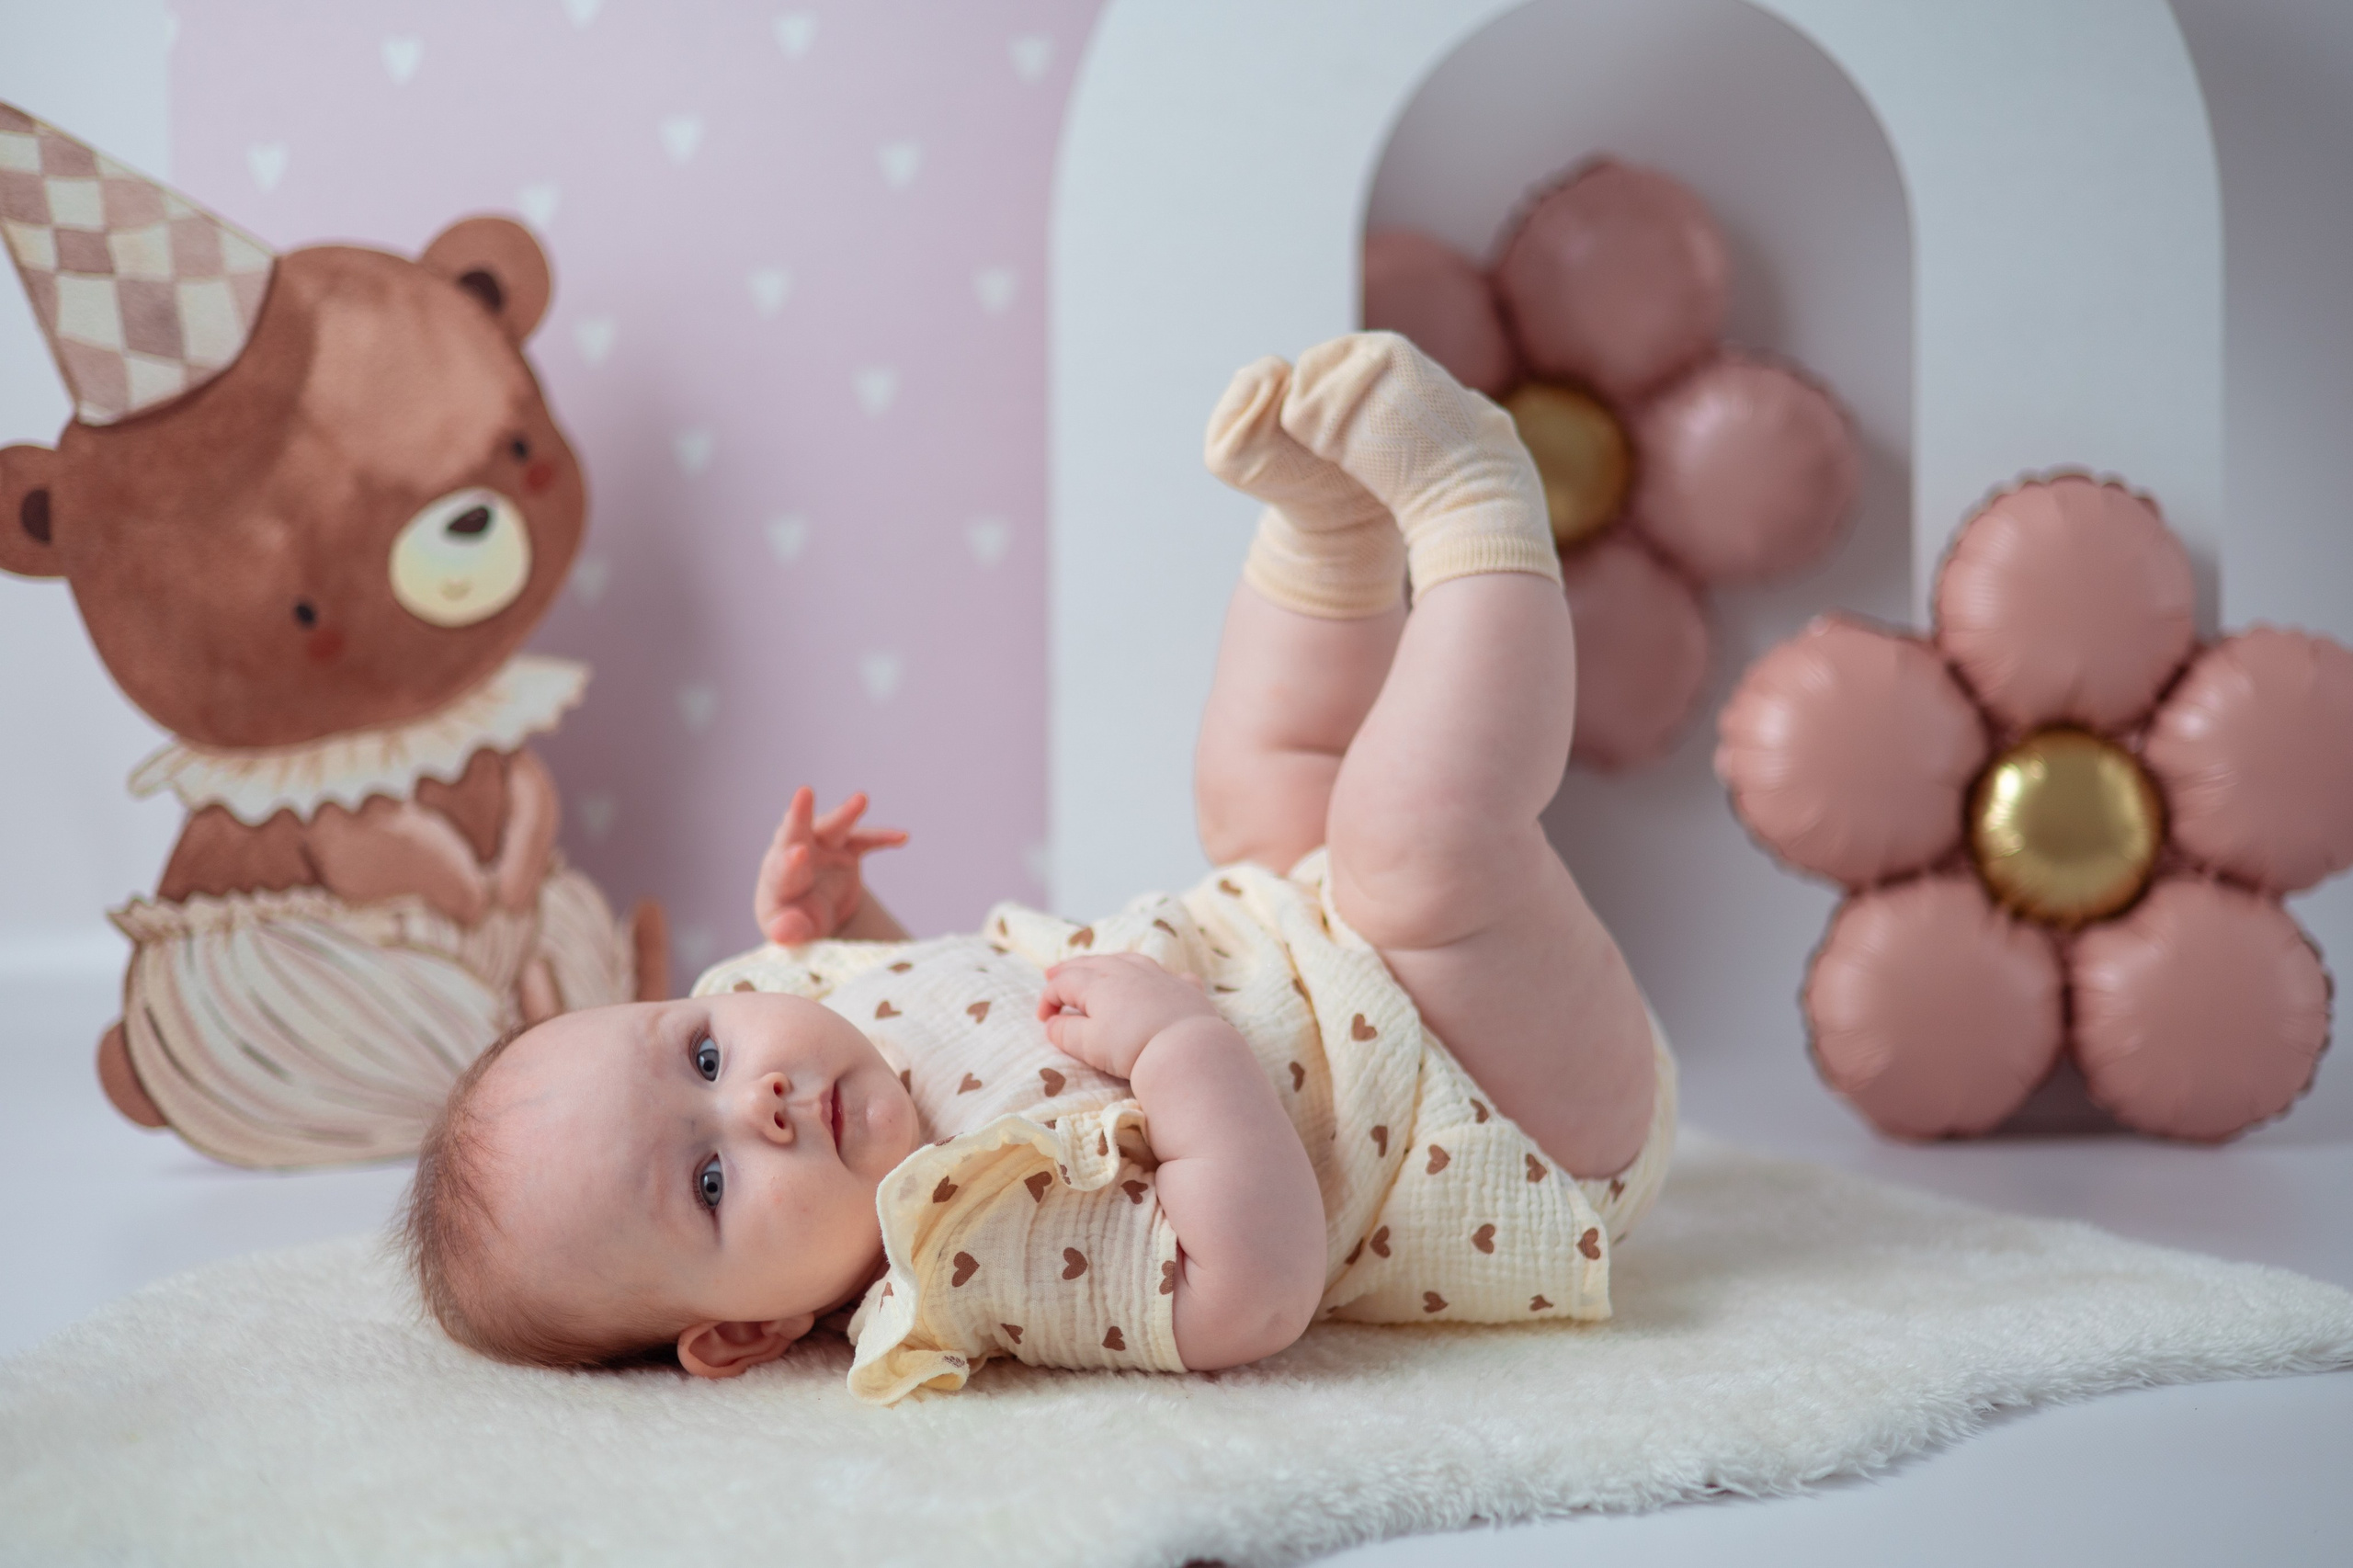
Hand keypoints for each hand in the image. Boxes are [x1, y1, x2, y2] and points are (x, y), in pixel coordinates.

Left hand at [753, 787, 907, 944]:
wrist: (812, 910)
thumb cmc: (796, 922)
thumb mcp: (793, 933)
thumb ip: (789, 932)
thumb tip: (783, 934)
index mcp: (779, 881)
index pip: (782, 870)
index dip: (790, 862)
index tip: (798, 853)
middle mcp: (796, 855)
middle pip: (795, 832)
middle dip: (799, 814)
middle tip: (804, 793)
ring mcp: (821, 847)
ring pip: (831, 827)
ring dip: (846, 814)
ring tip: (861, 799)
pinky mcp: (845, 847)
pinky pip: (864, 840)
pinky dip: (881, 837)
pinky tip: (902, 837)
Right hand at [1035, 952, 1222, 1079]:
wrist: (1187, 1049)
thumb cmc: (1132, 1047)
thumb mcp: (1089, 1045)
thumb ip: (1065, 1032)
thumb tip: (1052, 1024)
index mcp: (1099, 983)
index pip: (1064, 982)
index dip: (1048, 998)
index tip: (1043, 1020)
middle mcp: (1127, 971)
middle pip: (1091, 963)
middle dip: (1069, 969)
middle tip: (1051, 974)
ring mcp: (1159, 976)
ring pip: (1126, 960)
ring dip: (1106, 963)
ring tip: (1096, 967)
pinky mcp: (1185, 988)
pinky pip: (1166, 974)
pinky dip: (1152, 976)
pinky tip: (1154, 981)